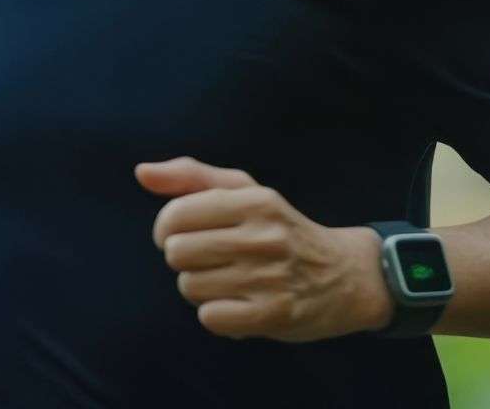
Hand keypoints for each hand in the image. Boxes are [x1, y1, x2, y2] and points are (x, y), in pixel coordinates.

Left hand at [135, 157, 391, 341]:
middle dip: (185, 260)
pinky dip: (216, 315)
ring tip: (228, 282)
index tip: (181, 235)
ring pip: (190, 287)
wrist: (347, 275)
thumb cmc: (281, 229)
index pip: (176, 215)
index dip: (166, 229)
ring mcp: (269, 277)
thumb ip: (191, 177)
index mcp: (253, 201)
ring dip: (201, 289)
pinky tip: (237, 305)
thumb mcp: (245, 191)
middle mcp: (262, 236)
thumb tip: (142, 172)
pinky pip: (210, 317)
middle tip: (210, 261)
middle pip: (177, 253)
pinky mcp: (273, 314)